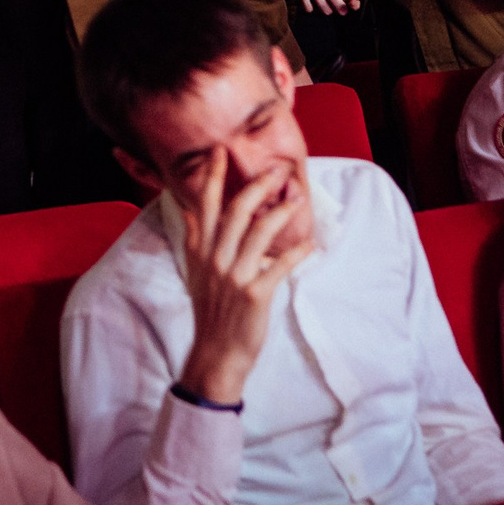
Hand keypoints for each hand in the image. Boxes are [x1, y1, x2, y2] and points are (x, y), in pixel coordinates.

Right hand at [173, 152, 312, 406]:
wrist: (216, 353)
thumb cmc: (210, 312)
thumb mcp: (196, 273)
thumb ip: (195, 240)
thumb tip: (192, 212)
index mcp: (200, 251)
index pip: (204, 205)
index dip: (213, 177)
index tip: (220, 151)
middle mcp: (215, 259)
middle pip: (237, 211)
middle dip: (258, 186)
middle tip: (277, 170)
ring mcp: (234, 276)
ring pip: (260, 231)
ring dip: (282, 212)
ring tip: (298, 199)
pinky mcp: (254, 294)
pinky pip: (280, 265)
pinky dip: (298, 252)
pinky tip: (311, 243)